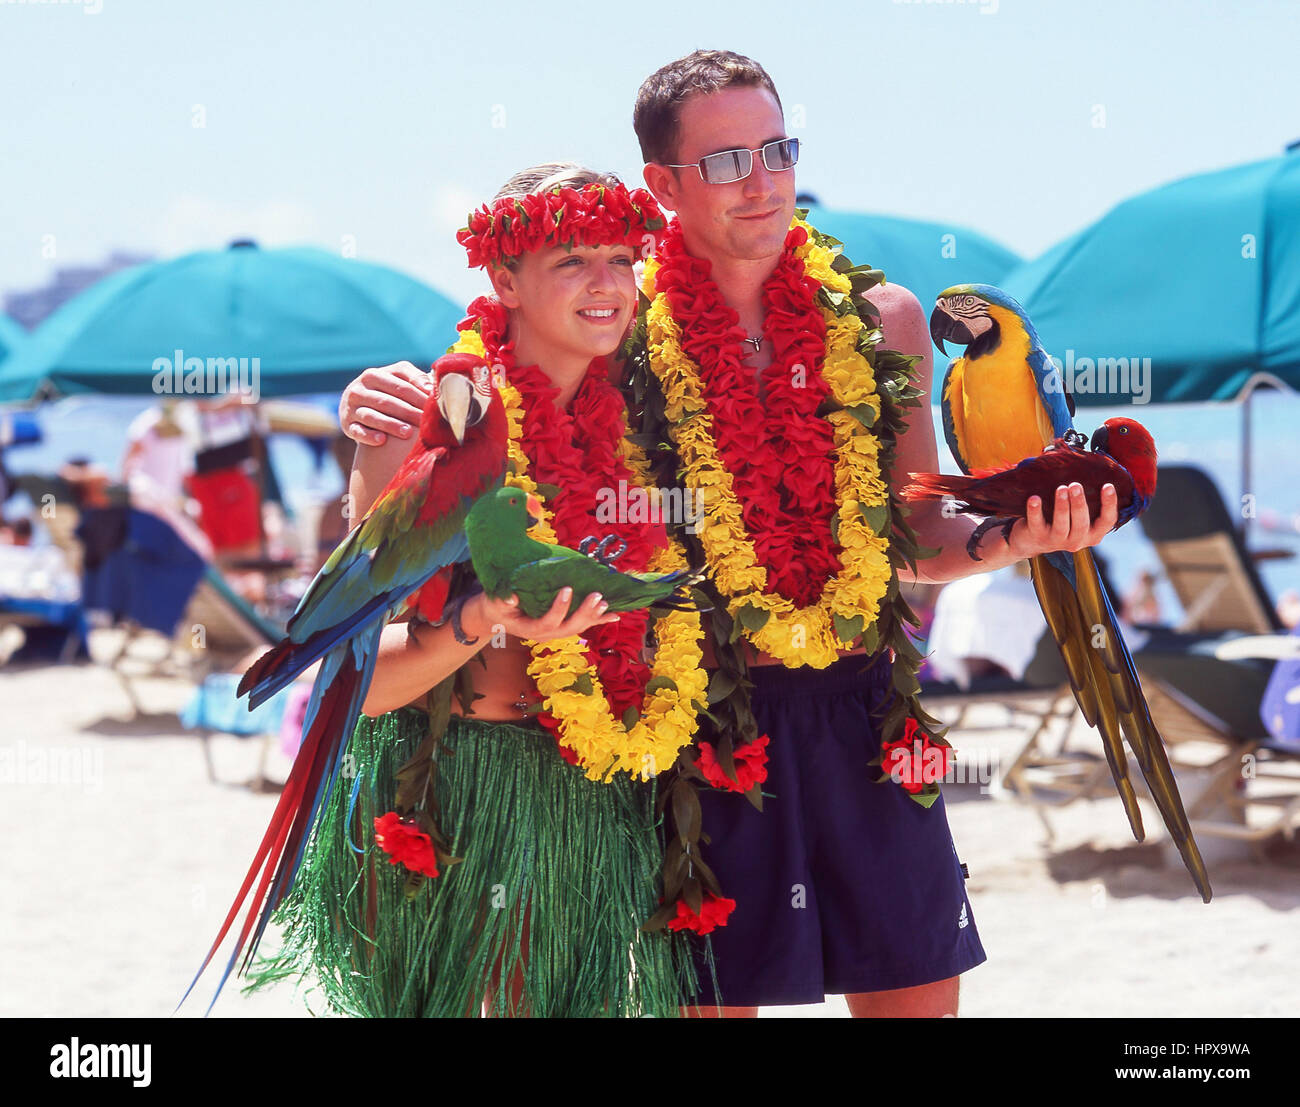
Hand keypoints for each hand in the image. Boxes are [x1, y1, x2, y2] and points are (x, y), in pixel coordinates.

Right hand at [339, 362, 431, 446]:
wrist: (356, 406)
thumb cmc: (386, 390)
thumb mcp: (397, 377)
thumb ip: (415, 377)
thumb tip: (431, 388)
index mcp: (372, 375)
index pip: (399, 385)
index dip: (418, 395)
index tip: (434, 406)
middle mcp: (358, 390)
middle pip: (386, 401)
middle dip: (408, 412)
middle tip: (425, 422)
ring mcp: (350, 408)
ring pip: (371, 416)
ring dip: (390, 424)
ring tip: (408, 433)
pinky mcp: (347, 425)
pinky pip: (357, 431)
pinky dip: (368, 436)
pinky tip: (382, 441)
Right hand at [461, 587, 620, 643]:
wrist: (498, 617)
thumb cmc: (496, 608)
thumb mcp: (494, 603)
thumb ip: (502, 601)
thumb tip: (511, 598)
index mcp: (530, 630)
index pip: (548, 622)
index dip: (559, 608)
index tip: (567, 589)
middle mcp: (546, 634)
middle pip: (569, 628)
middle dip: (585, 613)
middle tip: (598, 597)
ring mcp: (556, 632)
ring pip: (578, 627)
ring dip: (595, 617)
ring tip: (607, 604)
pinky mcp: (562, 626)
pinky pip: (582, 624)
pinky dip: (599, 620)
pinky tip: (614, 616)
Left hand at [1007, 482, 1118, 557]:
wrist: (1032, 540)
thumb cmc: (1062, 520)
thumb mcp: (1077, 514)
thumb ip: (1087, 499)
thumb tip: (1091, 464)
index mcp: (1093, 534)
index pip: (1107, 521)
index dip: (1109, 504)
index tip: (1108, 485)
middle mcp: (1077, 541)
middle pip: (1081, 524)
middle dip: (1079, 504)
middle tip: (1075, 485)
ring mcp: (1057, 541)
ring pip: (1061, 525)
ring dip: (1062, 506)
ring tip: (1061, 488)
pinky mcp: (1038, 538)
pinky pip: (1036, 524)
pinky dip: (1035, 511)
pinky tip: (1034, 498)